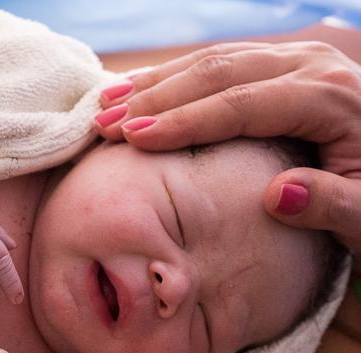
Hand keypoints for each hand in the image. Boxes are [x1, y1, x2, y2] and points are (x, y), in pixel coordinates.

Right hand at [93, 41, 360, 259]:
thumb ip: (334, 207)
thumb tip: (278, 194)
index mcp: (332, 98)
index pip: (243, 104)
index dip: (184, 121)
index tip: (134, 139)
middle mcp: (312, 67)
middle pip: (220, 74)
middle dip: (155, 100)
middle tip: (104, 124)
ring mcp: (297, 61)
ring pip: (214, 61)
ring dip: (155, 84)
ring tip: (104, 106)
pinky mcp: (283, 66)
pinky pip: (221, 63)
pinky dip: (174, 78)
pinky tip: (136, 90)